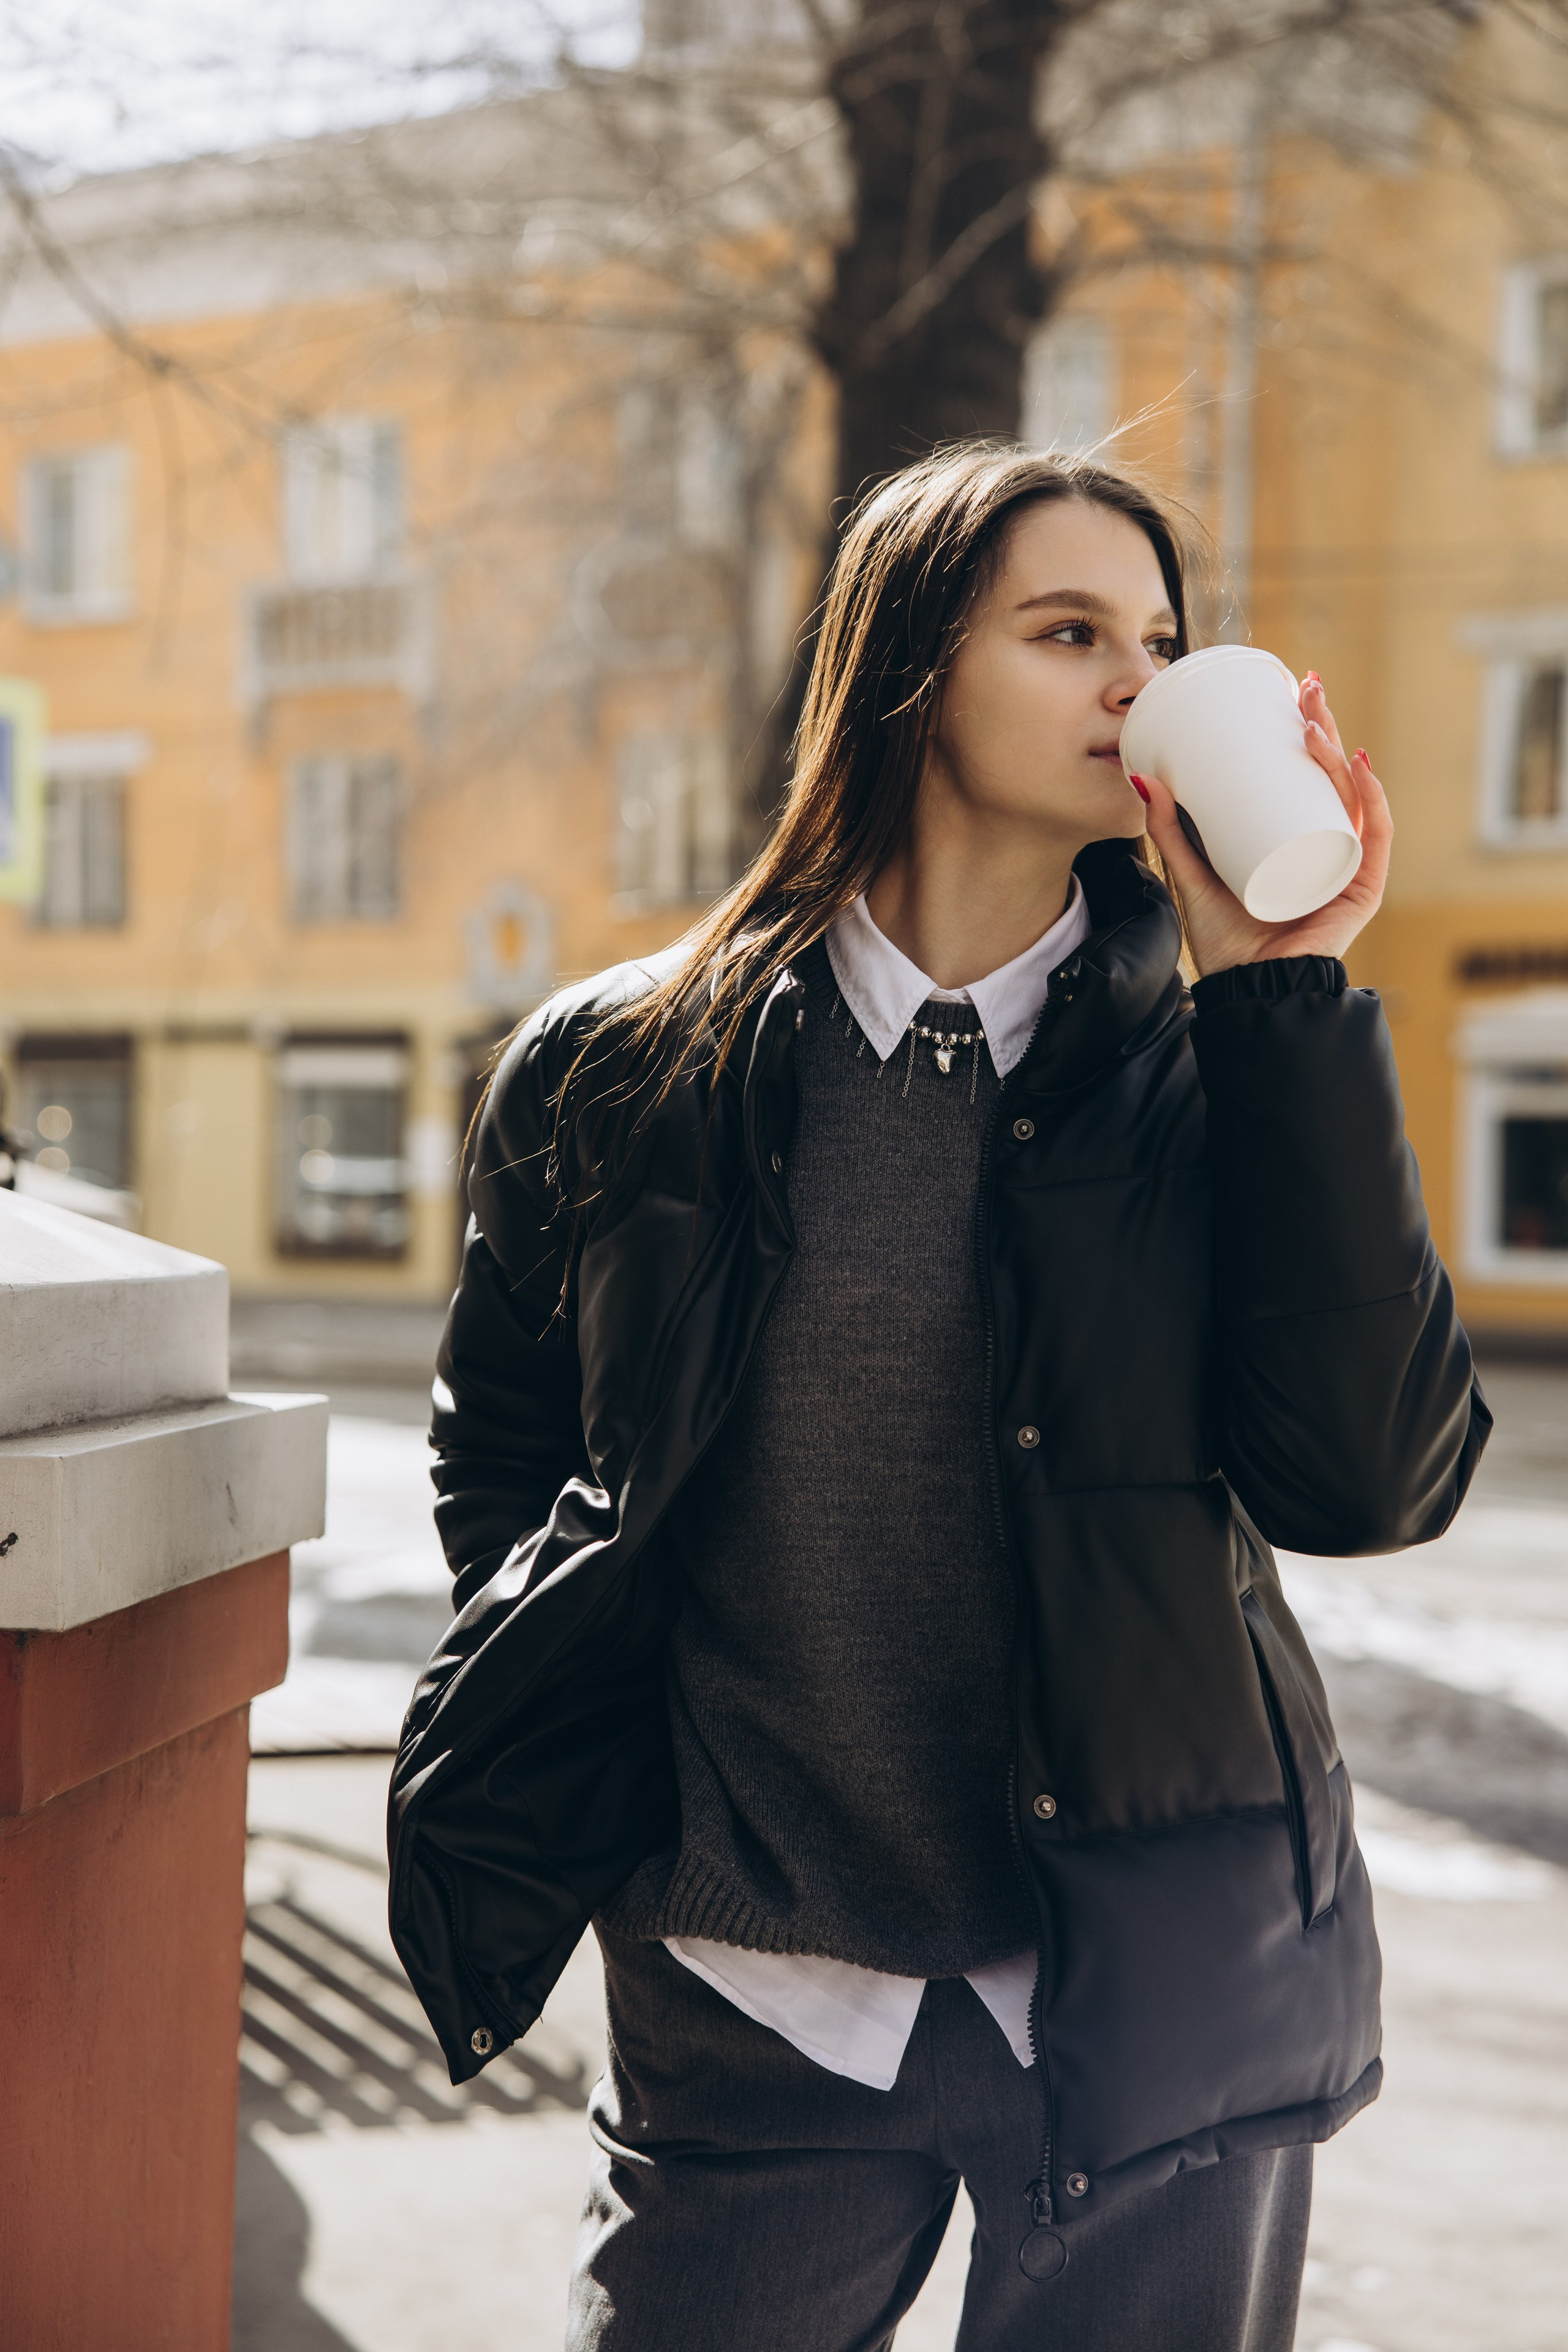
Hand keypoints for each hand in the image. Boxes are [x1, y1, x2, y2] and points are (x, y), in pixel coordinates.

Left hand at [1131, 673, 1391, 978]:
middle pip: (1330, 776)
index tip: (1288, 691)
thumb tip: (1144, 777)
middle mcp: (1324, 845)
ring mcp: (1346, 865)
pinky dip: (1372, 800)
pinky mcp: (1360, 889)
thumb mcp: (1190, 873)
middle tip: (1303, 688)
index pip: (1305, 774)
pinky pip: (1376, 836)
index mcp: (1293, 837)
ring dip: (1339, 752)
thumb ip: (1170, 831)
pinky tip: (1358, 768)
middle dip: (1322, 726)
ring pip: (1353, 796)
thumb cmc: (1223, 942)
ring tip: (1314, 723)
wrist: (1244, 991)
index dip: (1303, 730)